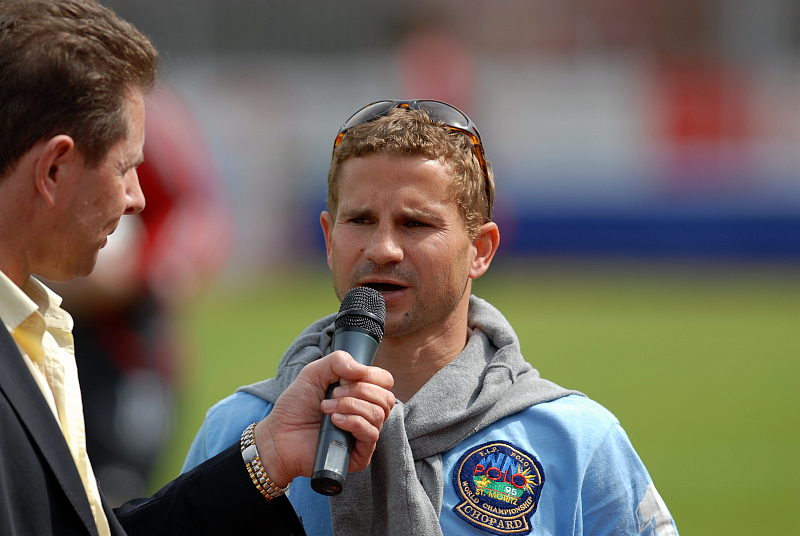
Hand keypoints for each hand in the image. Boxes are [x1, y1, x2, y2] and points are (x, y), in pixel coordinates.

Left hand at [253, 351, 394, 486]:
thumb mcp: (313, 373)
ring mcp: (364, 434)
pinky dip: (353, 422)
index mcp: (361, 394)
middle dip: (358, 390)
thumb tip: (361, 369)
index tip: (345, 377)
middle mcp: (367, 413)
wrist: (279, 436)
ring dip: (351, 405)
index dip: (370, 375)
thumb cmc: (296, 407)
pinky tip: (335, 421)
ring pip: (379, 414)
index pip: (385, 381)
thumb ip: (337, 361)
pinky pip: (371, 434)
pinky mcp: (360, 454)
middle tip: (333, 394)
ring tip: (327, 408)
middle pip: (386, 397)